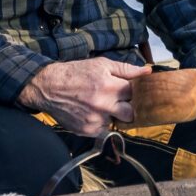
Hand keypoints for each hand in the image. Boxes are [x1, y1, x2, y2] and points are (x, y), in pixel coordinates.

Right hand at [20, 57, 147, 136]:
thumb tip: (147, 71)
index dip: (132, 92)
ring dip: (112, 115)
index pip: (135, 94)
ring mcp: (95, 120)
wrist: (48, 87)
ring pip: (116, 122)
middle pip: (131, 114)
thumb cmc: (75, 73)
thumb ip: (126, 69)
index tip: (127, 90)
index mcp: (109, 86)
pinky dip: (100, 122)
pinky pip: (103, 129)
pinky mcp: (87, 131)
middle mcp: (103, 105)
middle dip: (127, 108)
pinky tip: (90, 112)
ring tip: (99, 105)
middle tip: (118, 101)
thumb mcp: (101, 64)